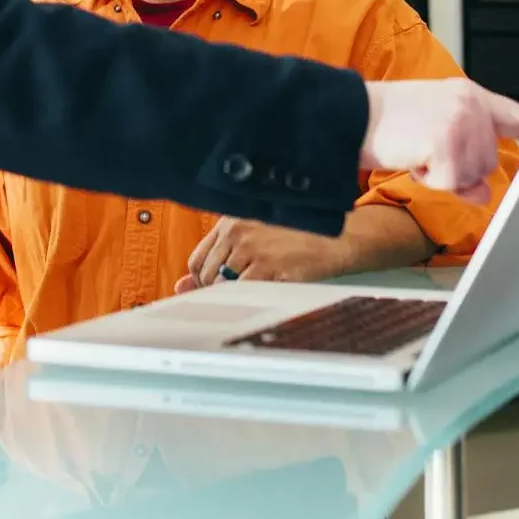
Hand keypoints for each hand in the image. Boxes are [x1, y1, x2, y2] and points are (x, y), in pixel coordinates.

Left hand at [176, 216, 358, 293]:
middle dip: (217, 290)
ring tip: (256, 290)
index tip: (214, 287)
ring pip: (222, 286)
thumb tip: (181, 285)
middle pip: (206, 275)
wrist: (337, 236)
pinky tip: (265, 292)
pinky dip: (249, 298)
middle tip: (239, 293)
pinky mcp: (268, 265)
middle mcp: (237, 231)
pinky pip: (243, 291)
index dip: (203, 279)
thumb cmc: (298, 236)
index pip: (198, 259)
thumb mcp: (255, 236)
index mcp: (231, 220)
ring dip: (234, 295)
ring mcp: (252, 248)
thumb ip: (219, 256)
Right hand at [362, 79, 518, 204]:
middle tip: (425, 153)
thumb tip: (483, 195)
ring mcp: (461, 124)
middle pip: (487, 161)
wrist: (349, 115)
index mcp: (468, 95)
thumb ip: (465, 158)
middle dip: (459, 168)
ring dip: (443, 175)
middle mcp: (471, 106)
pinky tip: (412, 158)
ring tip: (416, 151)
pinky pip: (450, 183)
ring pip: (472, 175)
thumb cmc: (386, 123)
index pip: (512, 113)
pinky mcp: (447, 144)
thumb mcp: (431, 134)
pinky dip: (429, 180)